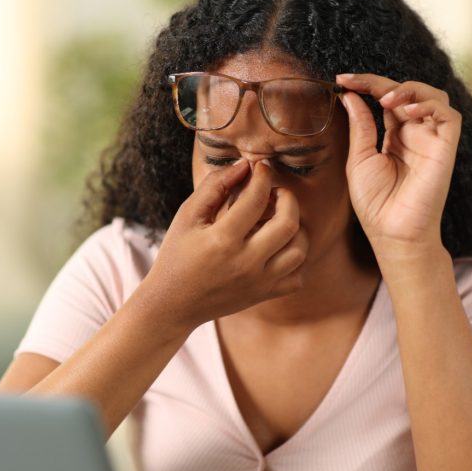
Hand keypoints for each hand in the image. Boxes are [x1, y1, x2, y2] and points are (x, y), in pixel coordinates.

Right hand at [143, 159, 307, 330]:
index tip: (260, 168)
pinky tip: (277, 249)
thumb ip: (214, 187)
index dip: (262, 177)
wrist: (172, 304)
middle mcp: (245, 262)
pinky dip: (294, 260)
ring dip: (296, 228)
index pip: (256, 199)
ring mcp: (258, 282)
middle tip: (275, 193)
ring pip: (299, 250)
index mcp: (222, 240)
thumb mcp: (187, 216)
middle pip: (289, 223)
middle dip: (288, 198)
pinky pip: (297, 278)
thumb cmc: (177, 255)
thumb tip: (244, 166)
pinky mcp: (263, 295)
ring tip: (279, 219)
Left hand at [337, 73, 460, 258]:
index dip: (366, 86)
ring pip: (431, 96)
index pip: (384, 101)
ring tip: (386, 98)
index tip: (342, 80)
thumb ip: (360, 127)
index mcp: (393, 138)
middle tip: (356, 81)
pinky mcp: (445, 148)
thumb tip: (350, 96)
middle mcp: (414, 135)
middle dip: (381, 83)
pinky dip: (430, 105)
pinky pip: (448, 115)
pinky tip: (407, 111)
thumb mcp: (359, 160)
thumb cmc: (374, 203)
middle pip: (406, 94)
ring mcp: (431, 140)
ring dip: (408, 89)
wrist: (391, 232)